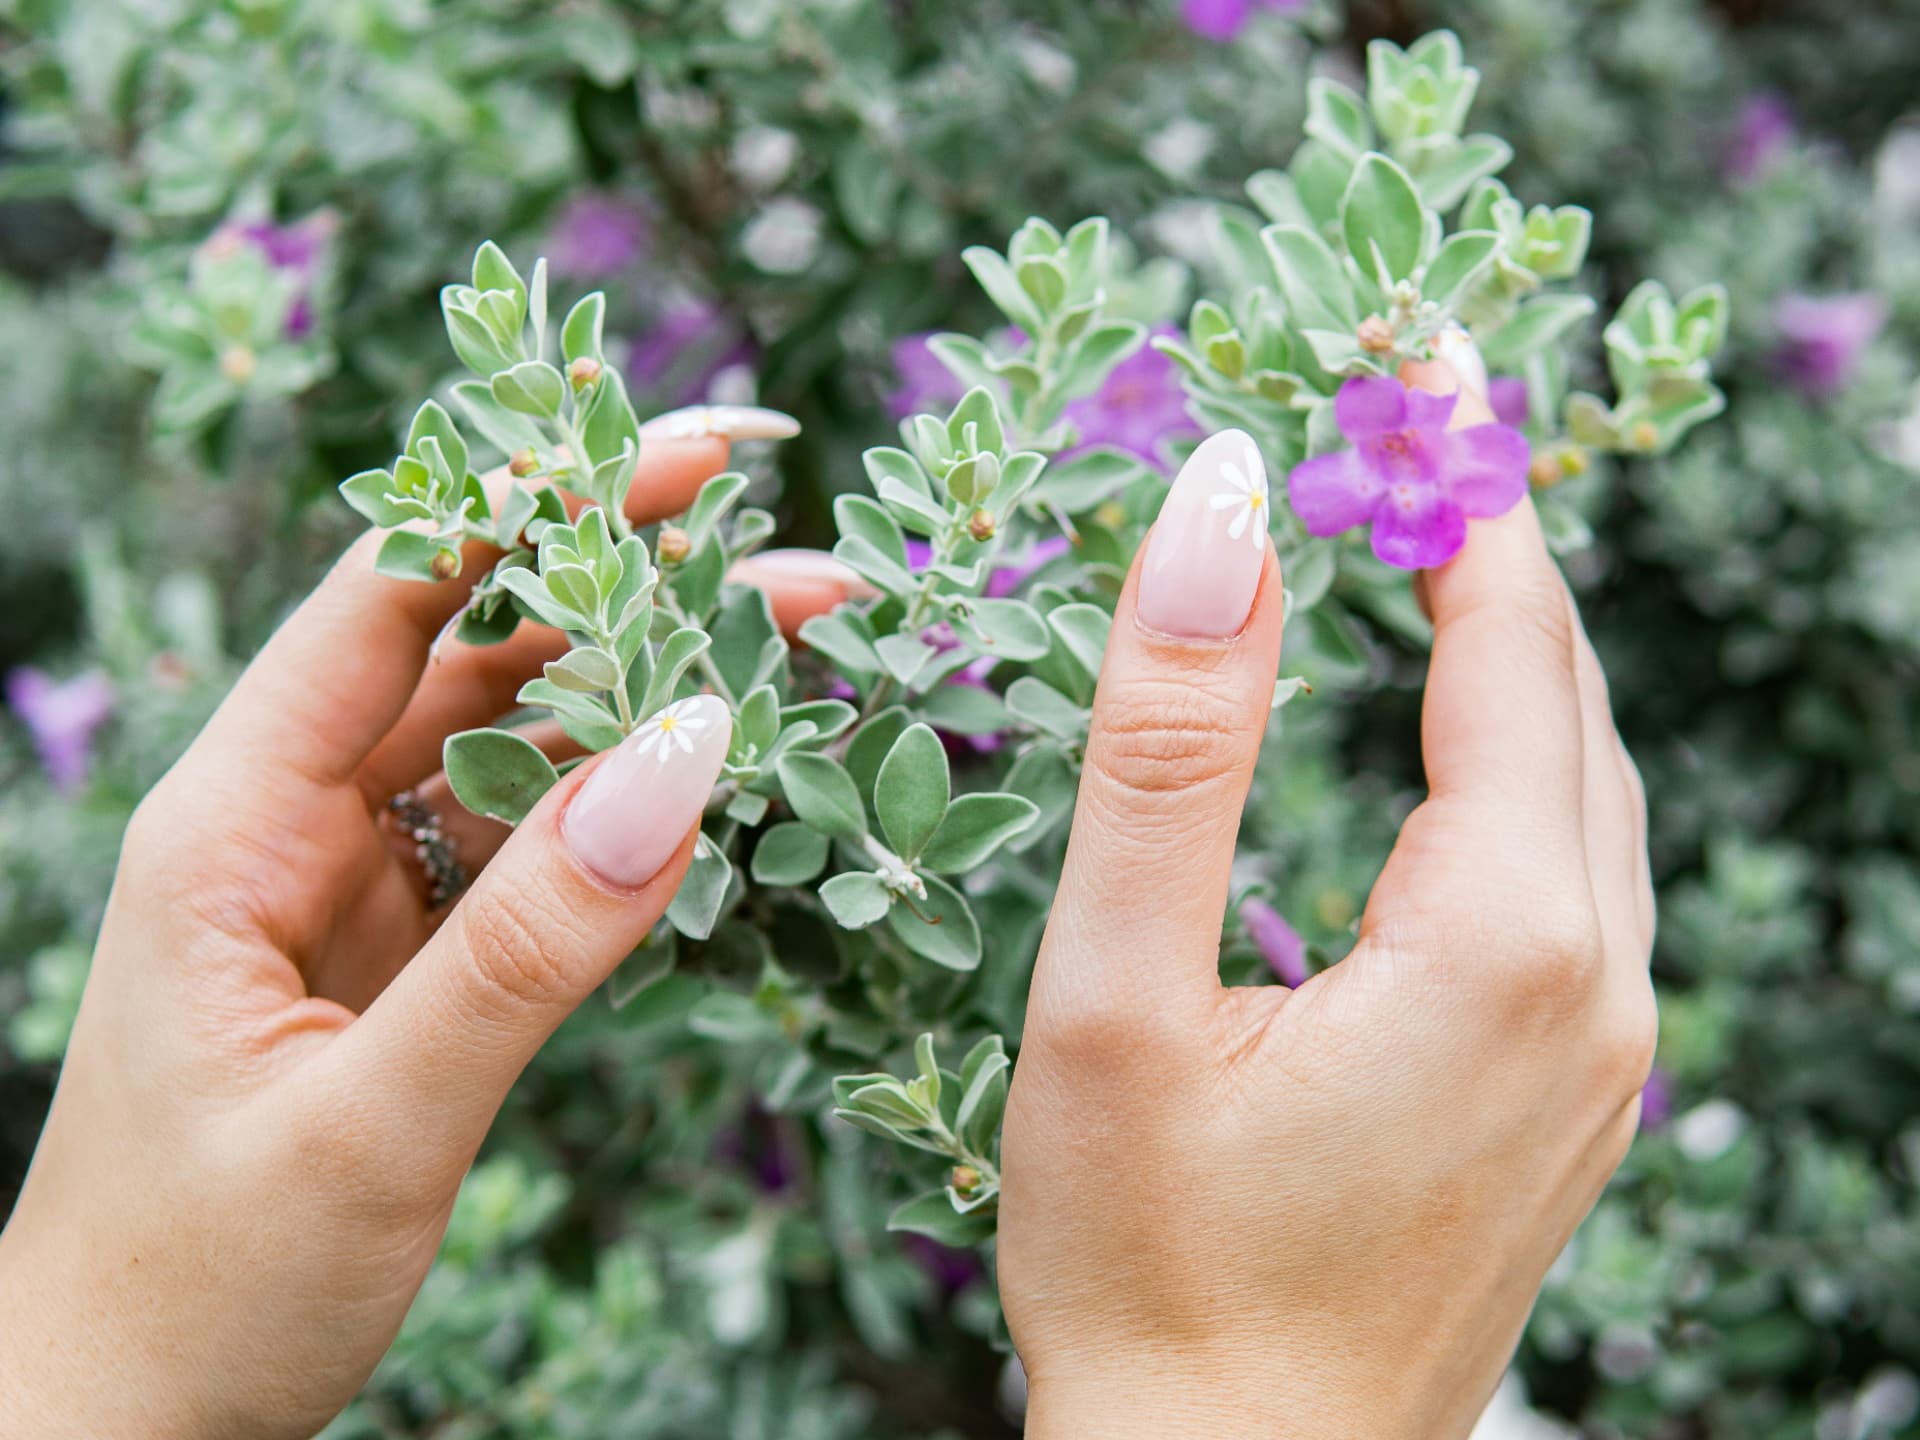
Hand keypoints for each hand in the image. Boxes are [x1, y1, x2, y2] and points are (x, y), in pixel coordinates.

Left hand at [0, 435, 864, 1439]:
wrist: (123, 1414)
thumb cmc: (202, 1285)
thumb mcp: (372, 1121)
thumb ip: (529, 948)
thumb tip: (689, 764)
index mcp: (230, 824)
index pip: (394, 599)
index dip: (538, 504)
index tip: (689, 454)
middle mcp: (287, 822)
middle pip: (475, 653)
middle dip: (633, 593)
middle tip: (804, 569)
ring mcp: (349, 882)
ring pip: (511, 742)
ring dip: (642, 695)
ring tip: (788, 654)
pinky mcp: (402, 945)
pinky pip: (522, 841)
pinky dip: (619, 808)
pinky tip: (710, 783)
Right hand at [999, 354, 1654, 1438]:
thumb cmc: (1147, 1262)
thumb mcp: (1116, 991)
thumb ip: (1170, 742)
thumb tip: (1218, 505)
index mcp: (1502, 938)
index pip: (1514, 639)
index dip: (1459, 483)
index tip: (1409, 357)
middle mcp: (1597, 983)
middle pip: (1572, 697)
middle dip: (1491, 547)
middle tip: (1394, 423)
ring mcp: (1602, 1050)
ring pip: (1584, 785)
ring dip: (1510, 650)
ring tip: (1414, 544)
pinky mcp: (1568, 1094)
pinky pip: (1573, 872)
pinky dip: (1514, 761)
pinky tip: (1441, 739)